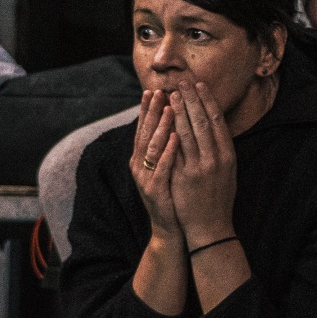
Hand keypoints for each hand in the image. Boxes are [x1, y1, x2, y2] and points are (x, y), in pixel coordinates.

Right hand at [129, 88, 181, 234]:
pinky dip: (169, 151)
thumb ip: (164, 146)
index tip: (153, 90)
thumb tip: (171, 120)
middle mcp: (139, 166)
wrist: (171, 227)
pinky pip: (162, 167)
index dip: (147, 110)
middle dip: (152, 112)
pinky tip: (177, 138)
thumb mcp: (166, 166)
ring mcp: (145, 178)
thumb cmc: (172, 193)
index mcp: (141, 159)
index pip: (143, 129)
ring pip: (152, 147)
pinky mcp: (155, 190)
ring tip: (169, 108)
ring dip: (161, 126)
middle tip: (158, 91)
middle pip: (144, 133)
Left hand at [167, 82, 237, 246]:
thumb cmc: (219, 198)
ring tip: (170, 94)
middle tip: (182, 81)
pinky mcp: (184, 177)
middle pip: (202, 121)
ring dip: (179, 110)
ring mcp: (199, 167)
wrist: (211, 227)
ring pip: (188, 132)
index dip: (207, 100)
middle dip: (191, 98)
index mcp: (228, 155)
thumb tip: (213, 124)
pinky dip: (169, 132)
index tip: (199, 84)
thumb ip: (221, 149)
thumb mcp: (228, 171)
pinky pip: (175, 150)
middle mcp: (216, 158)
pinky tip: (163, 119)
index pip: (217, 120)